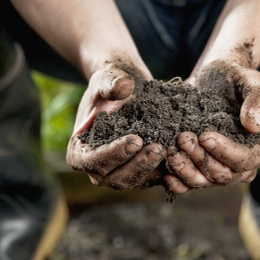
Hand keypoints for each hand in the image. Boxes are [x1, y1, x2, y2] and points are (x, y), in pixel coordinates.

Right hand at [66, 61, 165, 189]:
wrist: (129, 87)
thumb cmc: (111, 82)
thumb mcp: (108, 77)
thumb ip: (112, 82)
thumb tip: (123, 86)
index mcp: (79, 151)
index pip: (93, 160)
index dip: (114, 154)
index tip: (136, 140)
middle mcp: (97, 169)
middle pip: (116, 178)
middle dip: (138, 165)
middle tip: (158, 148)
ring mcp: (118, 173)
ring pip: (136, 182)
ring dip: (154, 170)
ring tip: (171, 150)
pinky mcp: (140, 172)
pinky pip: (152, 178)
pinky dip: (166, 170)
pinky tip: (180, 155)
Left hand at [164, 60, 259, 193]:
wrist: (214, 78)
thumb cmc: (237, 79)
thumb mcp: (251, 81)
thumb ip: (258, 100)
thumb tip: (253, 126)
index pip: (245, 160)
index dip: (225, 151)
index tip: (205, 136)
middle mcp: (243, 166)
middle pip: (222, 174)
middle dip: (200, 158)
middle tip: (182, 138)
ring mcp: (220, 170)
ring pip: (203, 181)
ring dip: (185, 170)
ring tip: (171, 151)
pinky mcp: (200, 168)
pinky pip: (189, 183)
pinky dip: (177, 182)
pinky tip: (165, 174)